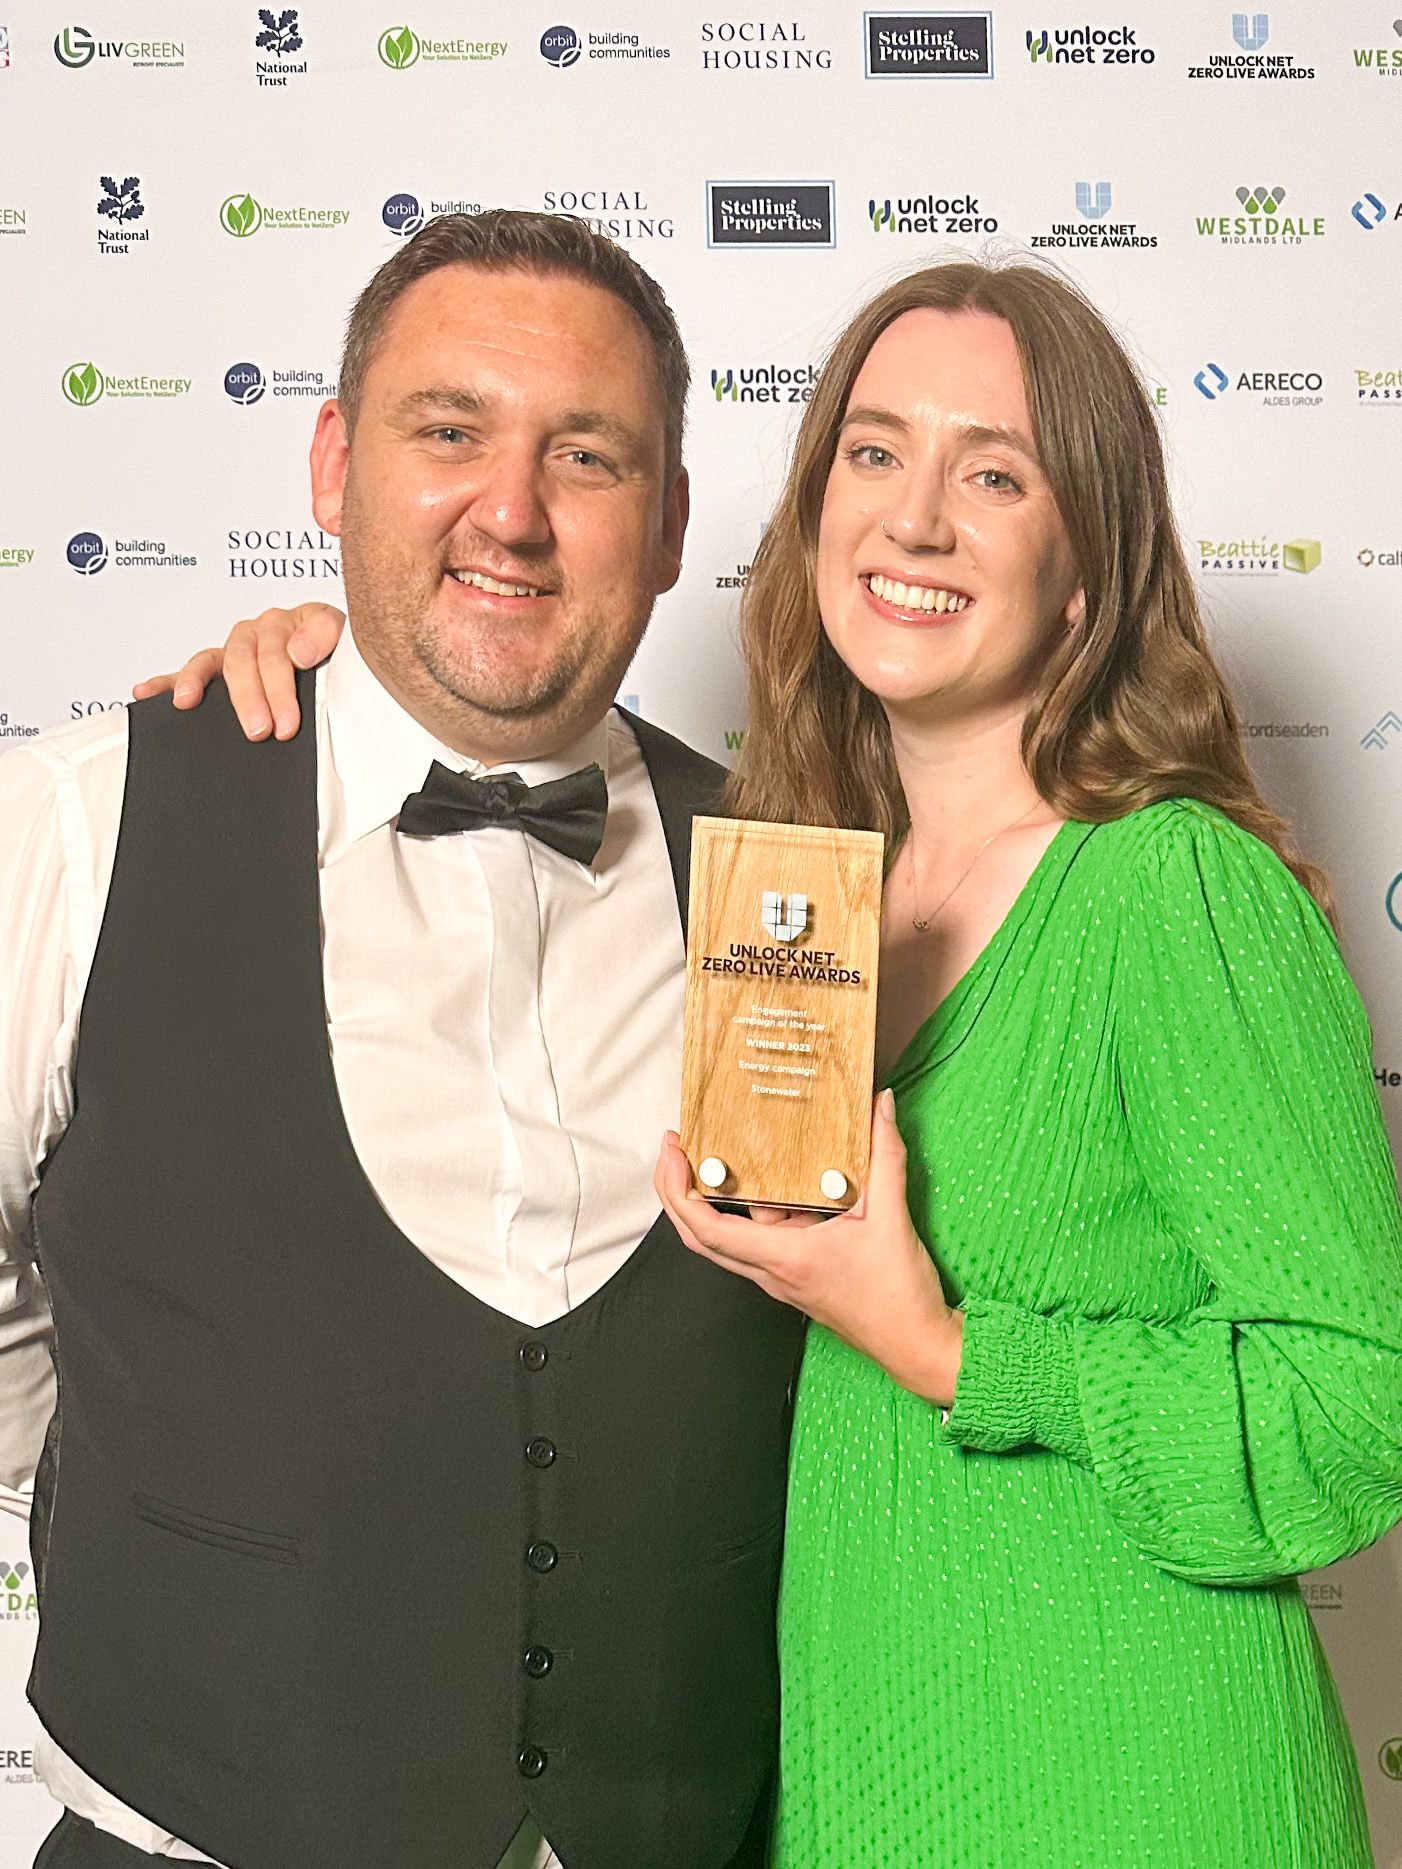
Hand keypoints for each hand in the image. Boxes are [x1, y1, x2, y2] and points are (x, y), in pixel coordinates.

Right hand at [131, 603, 346, 740]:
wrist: (340, 660)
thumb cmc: (340, 655)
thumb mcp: (346, 640)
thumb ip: (328, 635)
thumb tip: (300, 651)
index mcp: (294, 621)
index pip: (282, 647)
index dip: (284, 681)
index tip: (289, 714)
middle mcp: (262, 630)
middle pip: (247, 659)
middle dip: (253, 696)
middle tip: (263, 730)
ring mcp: (238, 647)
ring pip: (214, 661)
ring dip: (198, 681)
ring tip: (187, 702)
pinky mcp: (218, 665)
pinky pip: (187, 670)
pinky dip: (165, 680)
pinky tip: (146, 691)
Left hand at [655, 1089, 963, 1405]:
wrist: (914, 1344)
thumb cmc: (897, 1295)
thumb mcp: (891, 1215)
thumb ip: (884, 1155)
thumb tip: (880, 1106)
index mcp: (784, 1258)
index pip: (708, 1229)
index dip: (678, 1190)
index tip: (673, 1152)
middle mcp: (773, 1271)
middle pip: (703, 1235)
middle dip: (679, 1190)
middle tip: (678, 1146)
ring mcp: (782, 1276)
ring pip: (732, 1237)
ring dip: (718, 1199)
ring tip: (721, 1151)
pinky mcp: (796, 1275)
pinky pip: (762, 1240)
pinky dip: (757, 1209)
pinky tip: (775, 1180)